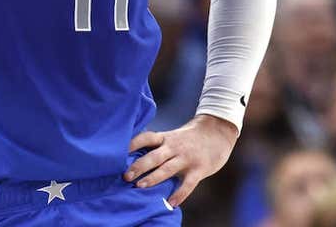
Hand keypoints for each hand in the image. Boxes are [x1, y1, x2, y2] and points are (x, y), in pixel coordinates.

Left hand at [123, 114, 238, 205]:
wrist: (218, 132)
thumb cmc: (190, 137)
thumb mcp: (172, 136)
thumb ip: (157, 146)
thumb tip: (133, 158)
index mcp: (166, 138)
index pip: (146, 138)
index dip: (132, 144)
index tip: (117, 152)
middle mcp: (174, 147)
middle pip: (154, 156)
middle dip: (139, 166)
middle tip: (125, 176)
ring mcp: (186, 158)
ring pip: (167, 169)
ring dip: (153, 178)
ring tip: (140, 186)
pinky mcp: (199, 169)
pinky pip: (188, 184)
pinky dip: (179, 194)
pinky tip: (170, 203)